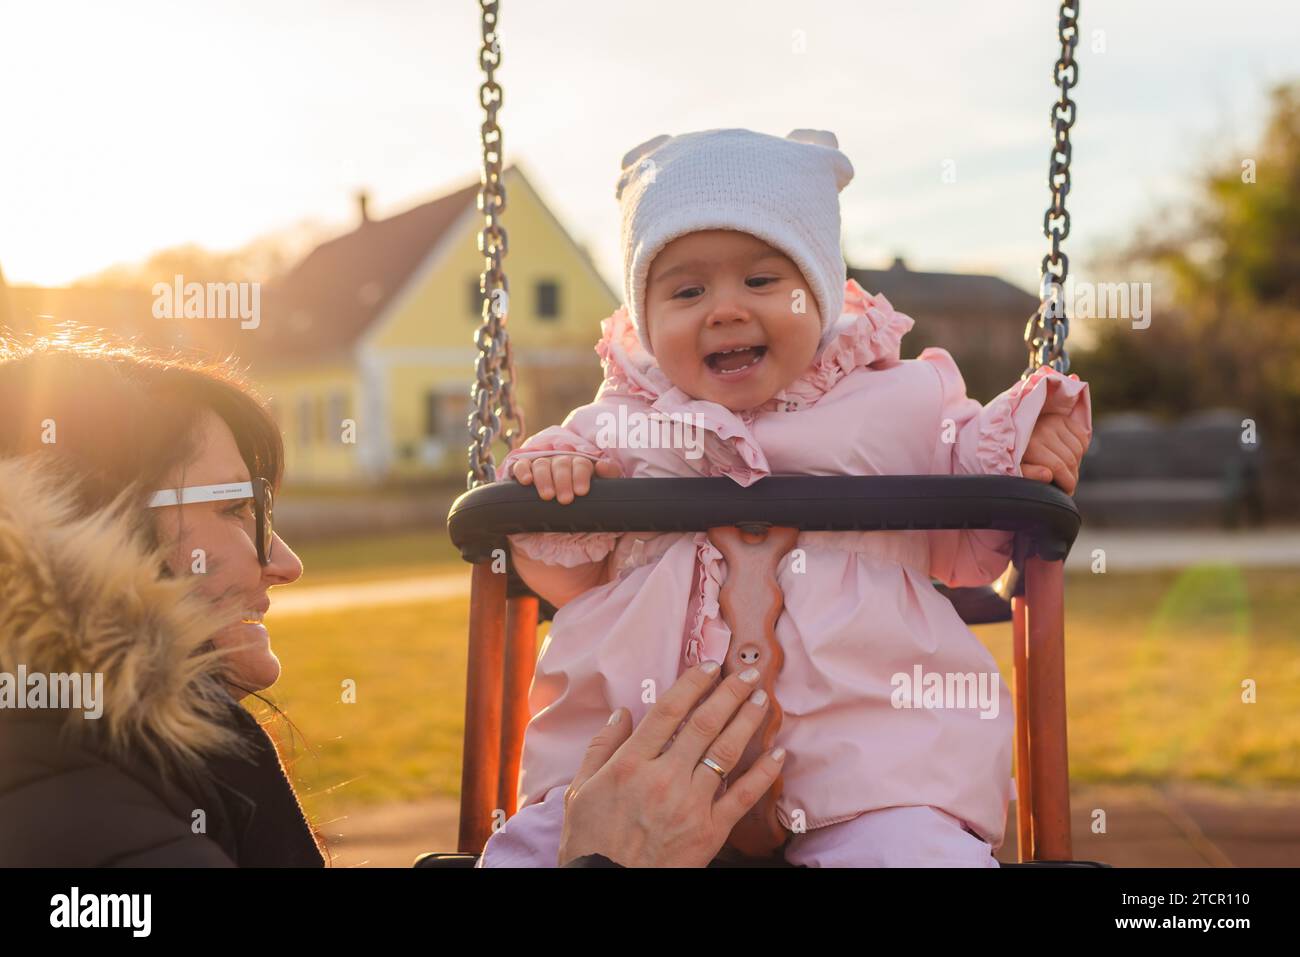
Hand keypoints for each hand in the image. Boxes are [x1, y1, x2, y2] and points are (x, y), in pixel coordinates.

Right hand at [511, 454, 622, 504]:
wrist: (562, 508)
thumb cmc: (583, 496)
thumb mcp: (601, 488)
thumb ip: (609, 475)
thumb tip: (601, 466)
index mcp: (579, 463)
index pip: (580, 464)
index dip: (580, 476)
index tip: (581, 492)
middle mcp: (560, 461)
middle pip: (560, 464)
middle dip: (563, 481)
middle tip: (565, 500)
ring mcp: (542, 464)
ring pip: (542, 464)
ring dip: (544, 478)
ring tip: (548, 496)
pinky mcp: (526, 469)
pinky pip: (522, 465)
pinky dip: (523, 470)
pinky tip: (527, 481)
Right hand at [557, 662, 786, 867]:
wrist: (608, 888)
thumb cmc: (591, 843)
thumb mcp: (579, 791)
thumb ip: (601, 748)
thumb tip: (622, 714)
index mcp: (631, 763)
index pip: (669, 710)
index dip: (693, 683)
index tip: (710, 666)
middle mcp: (664, 777)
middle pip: (704, 724)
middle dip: (730, 693)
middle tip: (749, 673)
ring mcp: (690, 804)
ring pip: (727, 752)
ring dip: (748, 721)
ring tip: (762, 700)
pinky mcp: (710, 831)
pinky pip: (743, 797)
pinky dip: (764, 773)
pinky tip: (778, 753)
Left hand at [1022, 404, 1089, 494]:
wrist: (1013, 433)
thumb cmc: (1016, 456)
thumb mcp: (1016, 469)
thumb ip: (1030, 474)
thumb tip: (1047, 475)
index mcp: (1031, 445)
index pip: (1058, 467)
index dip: (1067, 483)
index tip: (1067, 492)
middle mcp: (1044, 430)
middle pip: (1070, 460)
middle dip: (1072, 477)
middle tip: (1067, 484)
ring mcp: (1055, 422)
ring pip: (1078, 450)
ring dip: (1077, 463)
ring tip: (1066, 470)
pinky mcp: (1063, 418)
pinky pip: (1082, 437)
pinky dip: (1080, 449)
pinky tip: (1070, 454)